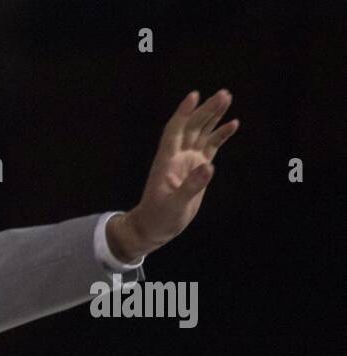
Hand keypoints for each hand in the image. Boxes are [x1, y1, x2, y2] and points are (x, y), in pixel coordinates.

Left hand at [110, 89, 239, 260]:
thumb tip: (209, 166)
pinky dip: (220, 135)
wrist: (155, 227)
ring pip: (202, 132)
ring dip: (213, 116)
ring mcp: (188, 160)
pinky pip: (210, 146)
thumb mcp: (175, 205)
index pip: (174, 131)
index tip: (194, 96)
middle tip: (224, 94)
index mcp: (167, 161)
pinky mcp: (197, 168)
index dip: (184, 113)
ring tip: (227, 98)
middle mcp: (177, 156)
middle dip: (206, 110)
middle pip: (192, 127)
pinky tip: (233, 123)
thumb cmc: (159, 217)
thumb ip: (191, 186)